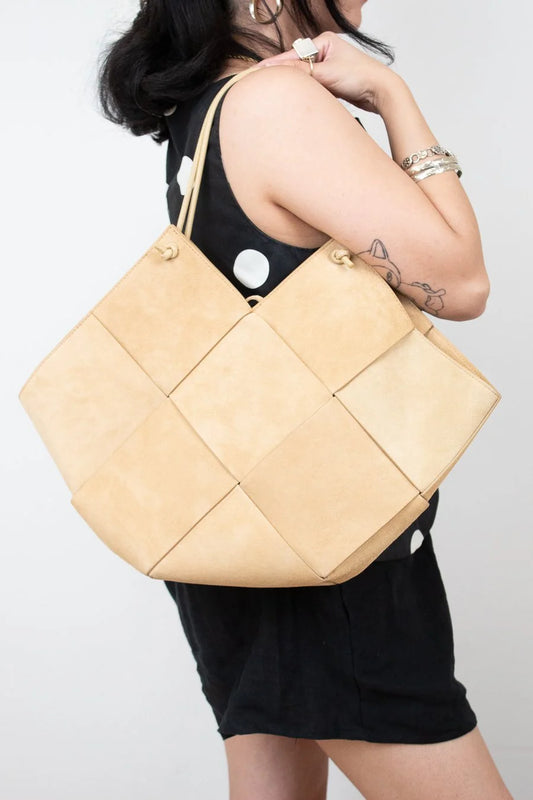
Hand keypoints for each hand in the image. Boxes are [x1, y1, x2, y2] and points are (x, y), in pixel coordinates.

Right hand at [256, 31, 401, 114]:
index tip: (257, 74)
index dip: (274, 66)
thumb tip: (278, 71)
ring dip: (296, 87)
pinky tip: (296, 99)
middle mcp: (325, 51)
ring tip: (277, 94)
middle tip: (263, 87)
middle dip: (284, 77)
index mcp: (323, 41)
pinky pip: (312, 87)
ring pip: (304, 78)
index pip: (292, 55)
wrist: (381, 91)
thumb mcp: (326, 74)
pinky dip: (305, 93)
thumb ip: (301, 72)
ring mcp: (328, 67)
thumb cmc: (360, 77)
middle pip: (296, 66)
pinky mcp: (331, 81)